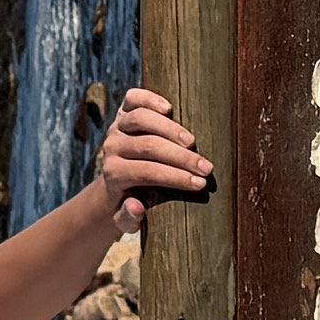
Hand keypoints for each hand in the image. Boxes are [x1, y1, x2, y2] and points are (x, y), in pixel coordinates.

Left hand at [97, 88, 215, 213]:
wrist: (115, 184)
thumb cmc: (131, 204)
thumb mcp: (127, 221)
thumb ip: (128, 218)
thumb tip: (135, 206)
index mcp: (114, 174)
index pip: (146, 172)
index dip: (175, 177)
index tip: (200, 184)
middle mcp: (112, 148)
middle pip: (148, 146)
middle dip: (181, 157)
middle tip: (207, 168)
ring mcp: (117, 127)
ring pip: (141, 119)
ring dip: (171, 129)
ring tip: (193, 142)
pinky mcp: (123, 110)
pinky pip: (133, 98)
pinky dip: (150, 99)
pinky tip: (169, 108)